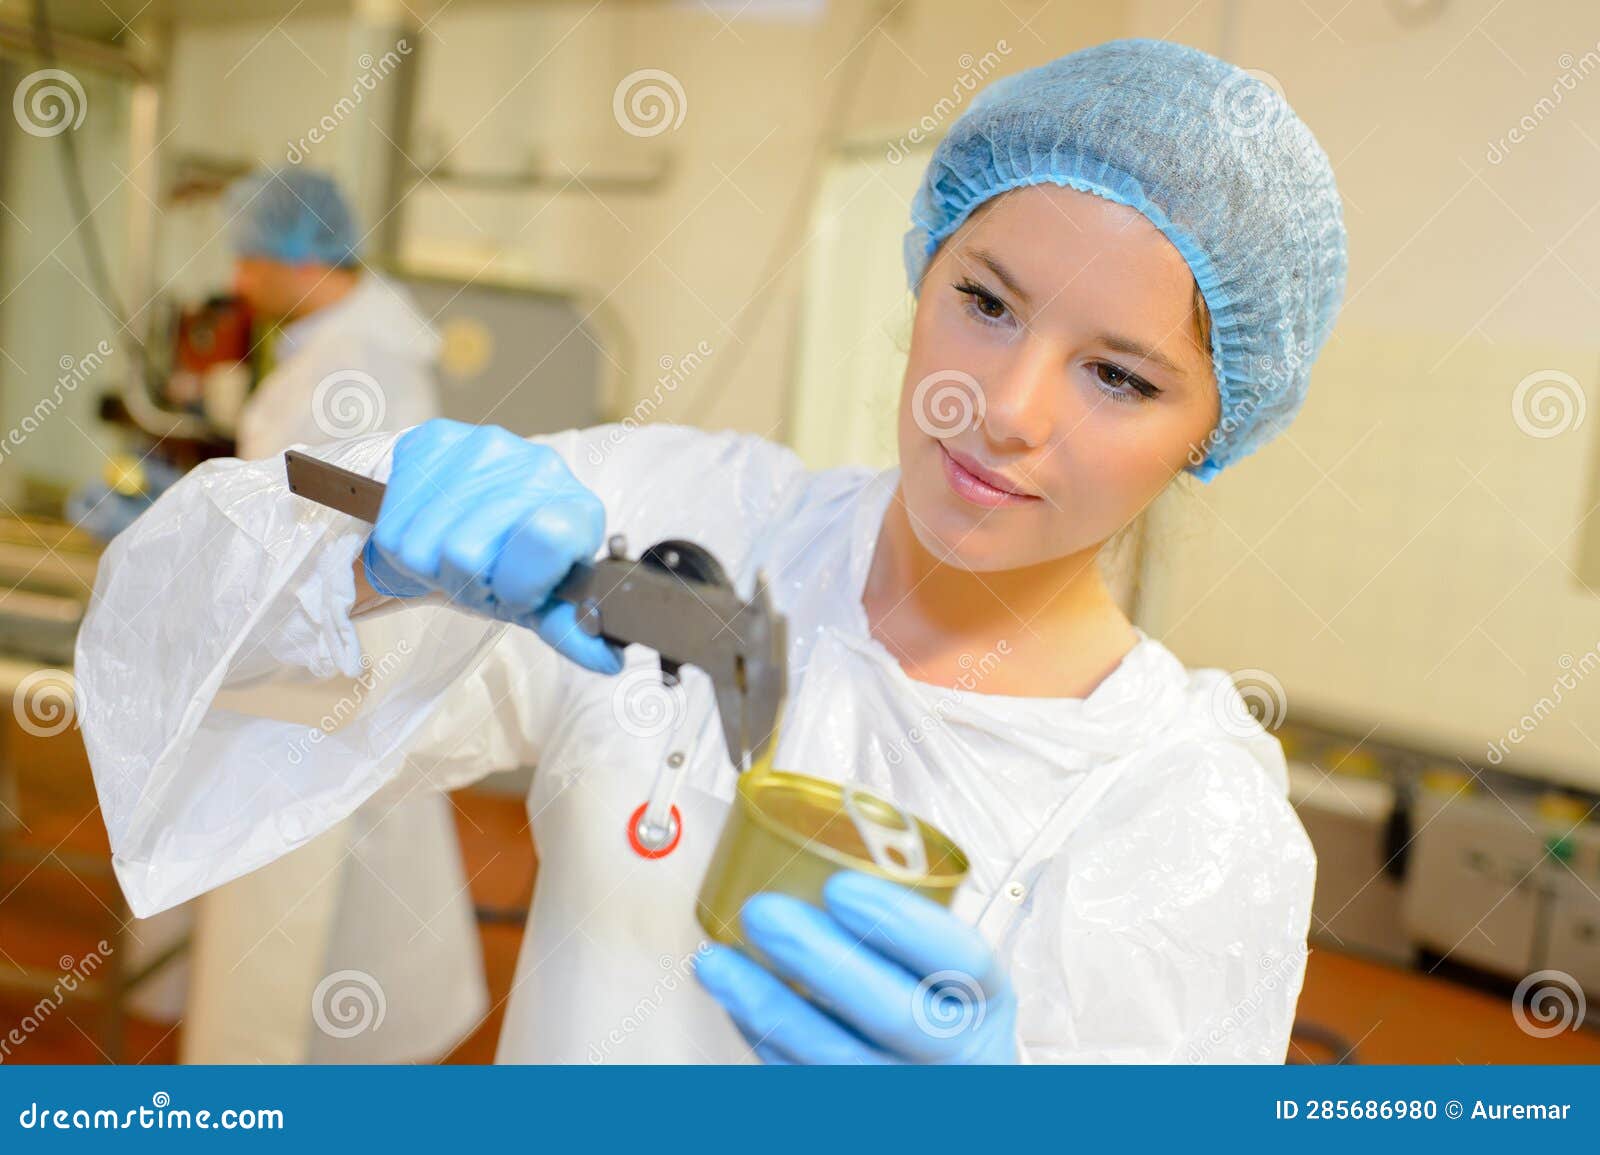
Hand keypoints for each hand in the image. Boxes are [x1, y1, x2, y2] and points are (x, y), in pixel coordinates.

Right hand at [362, 419, 622, 673]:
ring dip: (429, 567)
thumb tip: (607, 662)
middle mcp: (539, 467)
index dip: (517, 586)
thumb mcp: (543, 602)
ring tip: (451, 555)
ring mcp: (487, 446)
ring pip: (422, 544)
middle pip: (465, 555)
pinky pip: (394, 520)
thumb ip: (569, 631)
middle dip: (463, 583)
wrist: (471, 510)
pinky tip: (428, 529)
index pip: (548, 540)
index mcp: (578, 512)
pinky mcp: (436, 438)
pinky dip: (400, 543)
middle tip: (477, 577)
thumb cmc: (515, 563)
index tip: (516, 593)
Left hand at [694, 871, 1018, 1063]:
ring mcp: (905, 1091)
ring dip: (767, 1004)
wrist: (959, 1090)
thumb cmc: (949, 1018)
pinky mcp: (858, 1116)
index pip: (960, 961)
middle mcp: (953, 1053)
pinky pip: (803, 1082)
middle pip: (894, 1014)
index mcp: (985, 1000)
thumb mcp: (958, 970)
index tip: (841, 886)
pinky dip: (762, 1038)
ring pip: (835, 1058)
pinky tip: (736, 1002)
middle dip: (820, 958)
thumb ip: (911, 928)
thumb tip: (820, 848)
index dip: (902, 923)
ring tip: (719, 962)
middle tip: (765, 912)